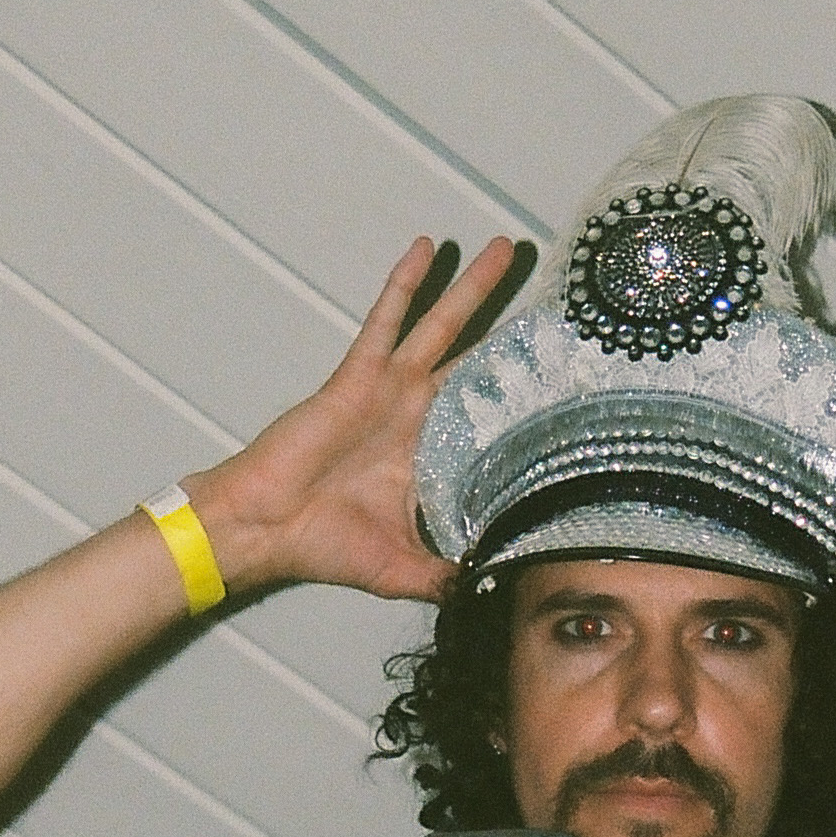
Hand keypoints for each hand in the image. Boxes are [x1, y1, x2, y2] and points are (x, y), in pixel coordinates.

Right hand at [187, 234, 516, 603]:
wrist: (267, 528)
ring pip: (442, 327)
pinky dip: (406, 284)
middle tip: (553, 295)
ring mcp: (390, 390)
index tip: (568, 377)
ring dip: (472, 287)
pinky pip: (387, 320)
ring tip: (503, 248)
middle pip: (477, 362)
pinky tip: (426, 247)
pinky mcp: (359, 375)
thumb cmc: (325, 549)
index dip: (524, 402)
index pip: (489, 424)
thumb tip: (496, 589)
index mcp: (430, 460)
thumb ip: (449, 575)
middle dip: (512, 329)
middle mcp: (416, 417)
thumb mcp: (404, 573)